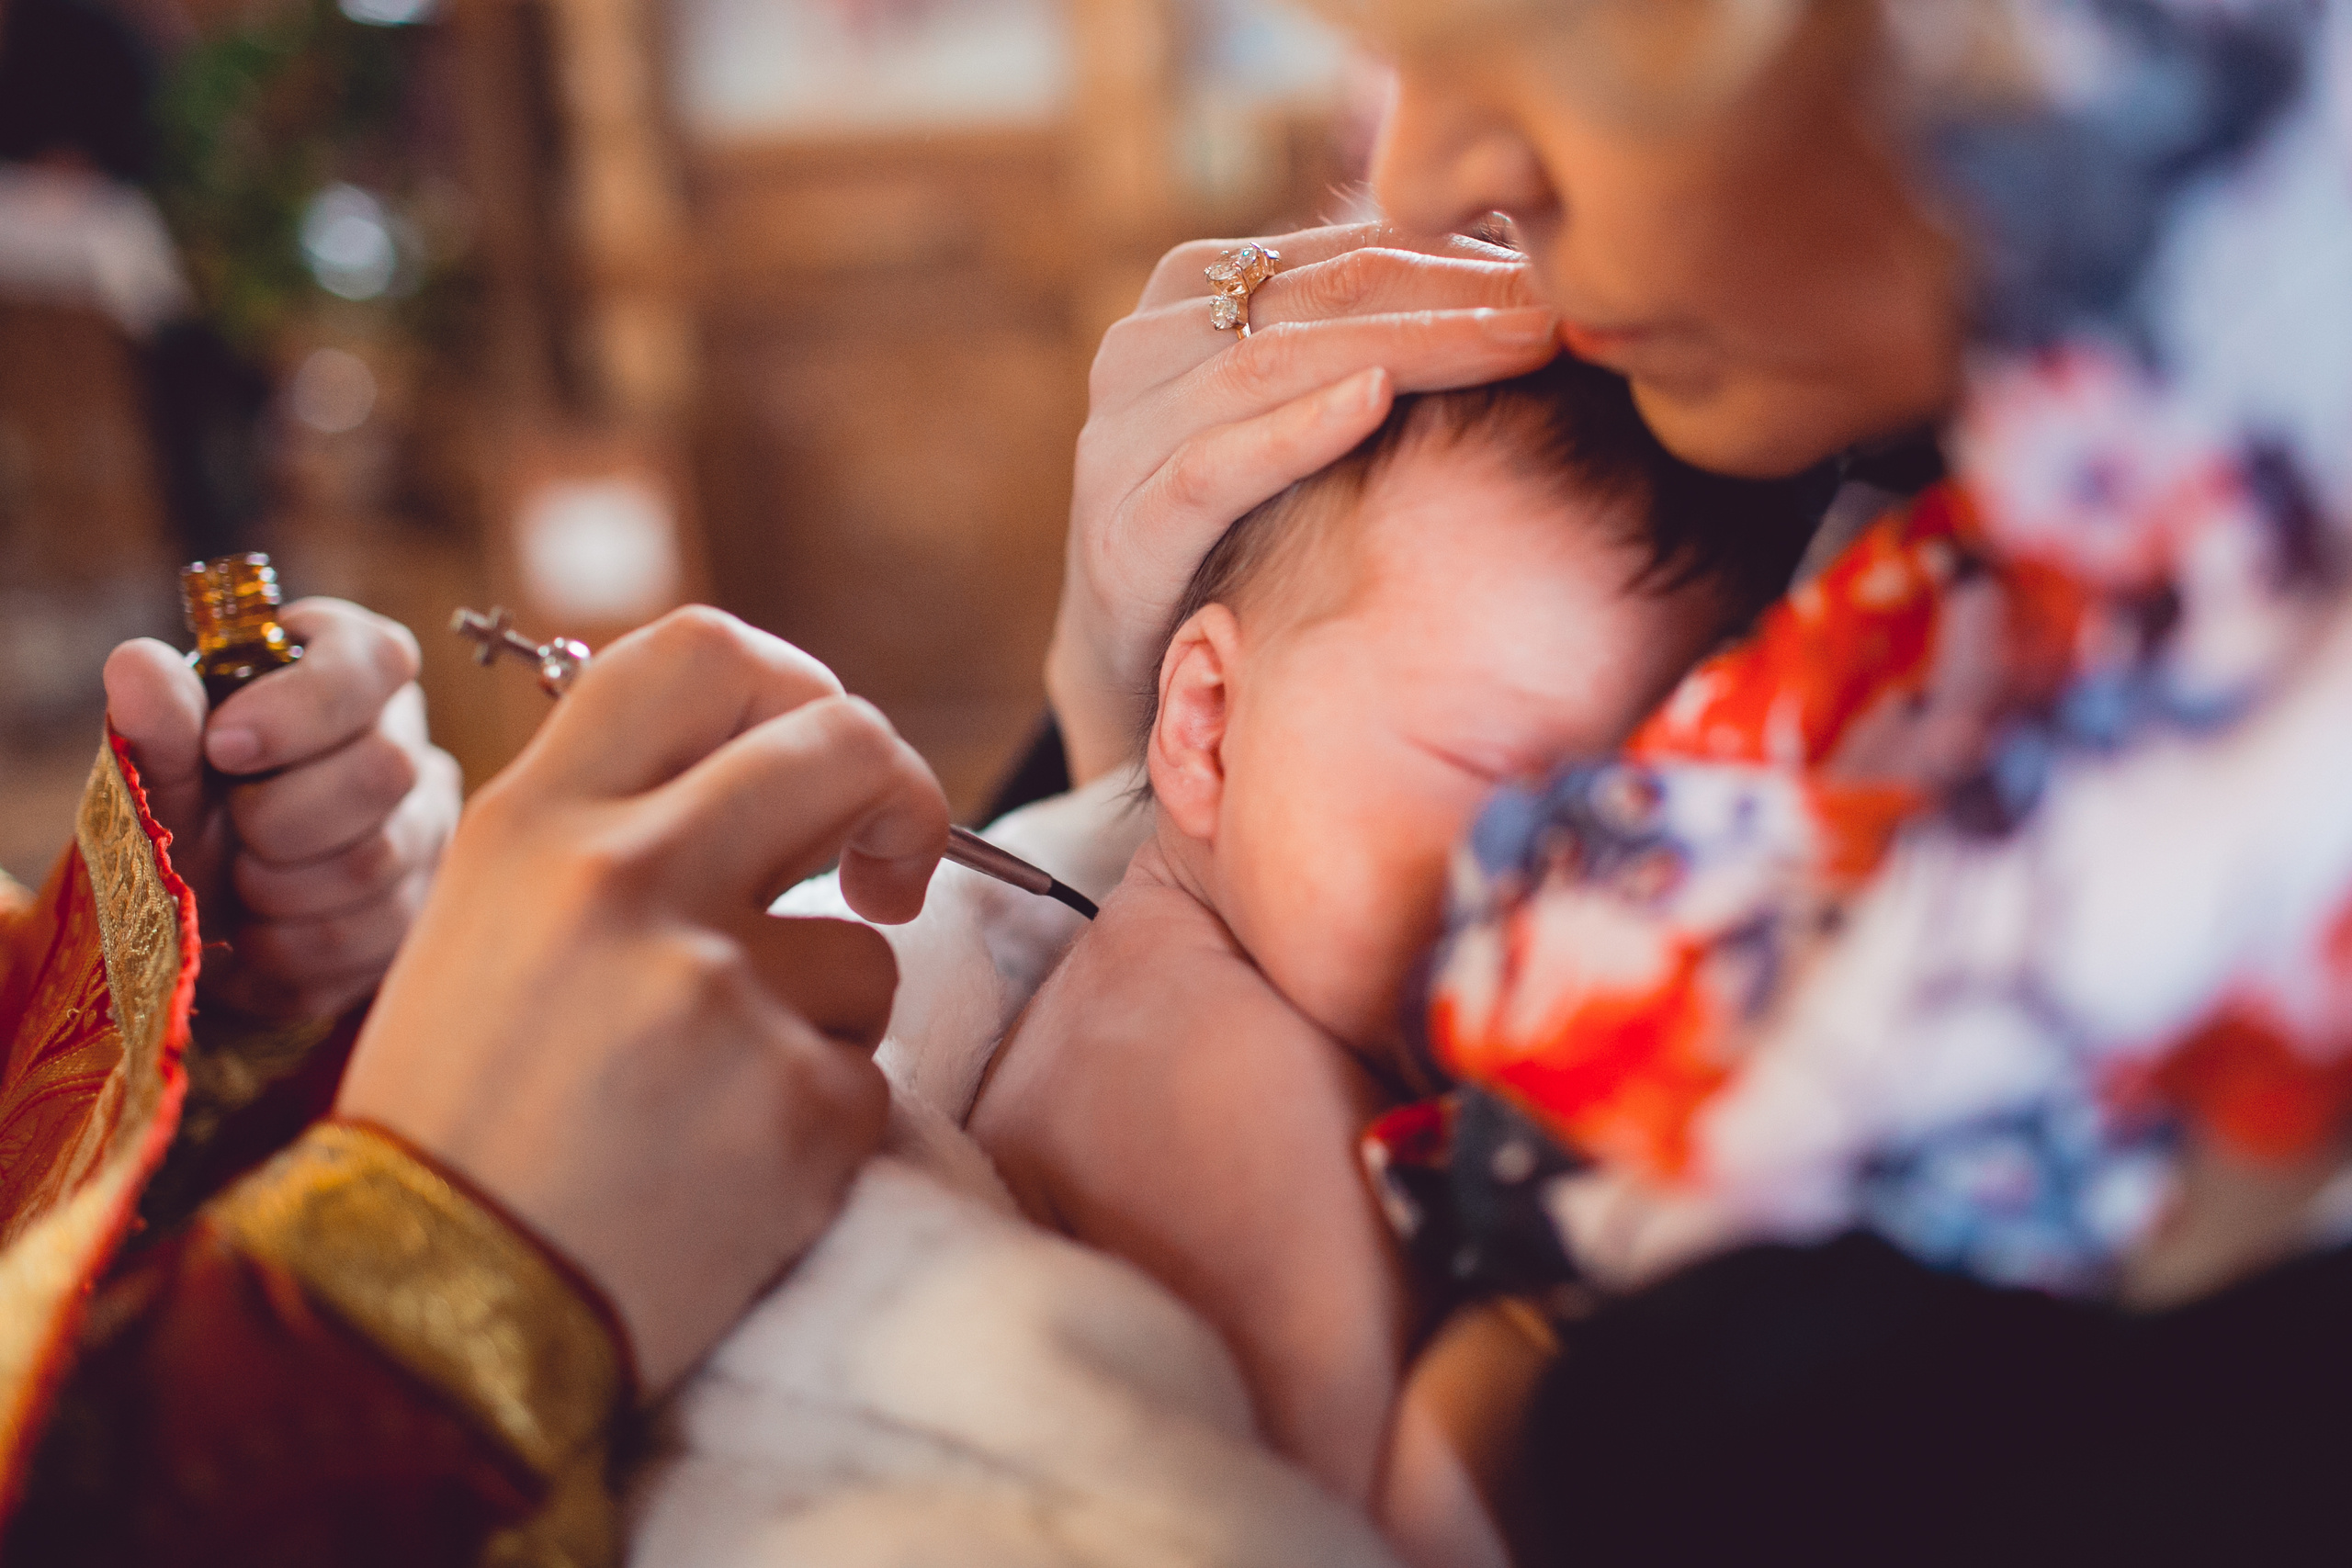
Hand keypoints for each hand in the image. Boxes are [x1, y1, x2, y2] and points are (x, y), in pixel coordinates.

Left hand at [104, 599, 462, 1021]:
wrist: (201, 909)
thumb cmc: (190, 809)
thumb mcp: (163, 764)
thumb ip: (158, 719)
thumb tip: (138, 665)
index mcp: (349, 671)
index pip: (375, 662)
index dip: (301, 708)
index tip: (222, 748)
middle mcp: (406, 742)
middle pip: (385, 770)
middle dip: (277, 817)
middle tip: (231, 829)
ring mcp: (427, 827)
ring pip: (377, 860)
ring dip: (276, 887)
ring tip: (239, 881)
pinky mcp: (425, 907)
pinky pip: (372, 935)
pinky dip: (291, 946)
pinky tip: (260, 931)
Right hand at [335, 607, 949, 1392]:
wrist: (415, 1318)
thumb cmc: (455, 1122)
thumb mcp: (483, 924)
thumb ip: (607, 832)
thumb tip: (771, 775)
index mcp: (534, 822)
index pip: (702, 649)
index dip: (796, 682)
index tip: (818, 762)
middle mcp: (623, 876)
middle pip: (845, 740)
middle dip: (899, 801)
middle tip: (887, 875)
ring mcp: (712, 988)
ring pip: (869, 951)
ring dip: (828, 1017)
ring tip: (713, 1099)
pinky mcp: (789, 1103)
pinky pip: (870, 1079)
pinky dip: (820, 1128)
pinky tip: (723, 1173)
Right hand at [1048, 222, 1557, 782]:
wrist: (1133, 670)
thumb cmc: (1245, 535)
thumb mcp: (1300, 419)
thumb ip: (1370, 342)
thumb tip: (1521, 279)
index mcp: (1188, 296)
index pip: (1341, 252)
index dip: (1456, 255)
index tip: (1562, 269)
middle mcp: (1142, 349)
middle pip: (1316, 297)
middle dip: (1449, 292)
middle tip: (1559, 302)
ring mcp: (1119, 438)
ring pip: (1272, 366)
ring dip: (1406, 348)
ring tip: (1513, 342)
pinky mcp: (1120, 532)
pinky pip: (1214, 466)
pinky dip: (1296, 430)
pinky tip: (1374, 403)